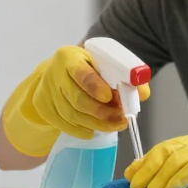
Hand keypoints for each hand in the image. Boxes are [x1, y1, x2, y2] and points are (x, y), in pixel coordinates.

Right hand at [3, 45, 150, 156]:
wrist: (58, 73)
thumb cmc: (87, 68)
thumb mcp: (103, 64)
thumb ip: (125, 77)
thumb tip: (143, 94)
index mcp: (70, 57)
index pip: (81, 72)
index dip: (94, 86)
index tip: (109, 98)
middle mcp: (54, 73)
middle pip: (77, 99)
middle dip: (101, 113)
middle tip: (121, 119)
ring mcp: (46, 92)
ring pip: (72, 115)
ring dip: (96, 124)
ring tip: (115, 125)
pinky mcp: (44, 108)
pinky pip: (65, 125)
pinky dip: (83, 130)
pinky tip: (96, 129)